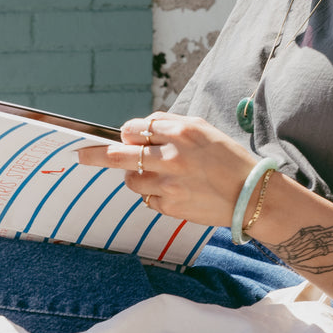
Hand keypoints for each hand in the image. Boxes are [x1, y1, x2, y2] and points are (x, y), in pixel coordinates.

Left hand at [76, 113, 253, 228]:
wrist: (252, 195)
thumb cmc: (229, 159)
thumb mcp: (204, 130)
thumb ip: (171, 126)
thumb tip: (139, 130)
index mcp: (181, 132)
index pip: (136, 129)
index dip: (128, 134)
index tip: (126, 138)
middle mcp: (171, 156)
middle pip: (118, 154)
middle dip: (95, 154)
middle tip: (80, 155)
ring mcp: (168, 183)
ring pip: (131, 179)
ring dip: (135, 176)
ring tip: (156, 176)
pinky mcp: (170, 206)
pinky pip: (147, 199)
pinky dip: (155, 195)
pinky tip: (175, 192)